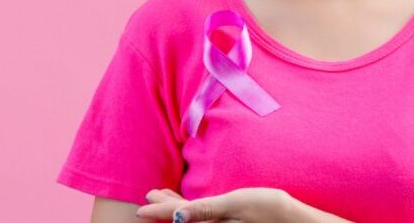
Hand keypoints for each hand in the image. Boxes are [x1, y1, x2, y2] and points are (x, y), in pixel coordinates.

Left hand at [137, 187, 291, 221]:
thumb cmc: (270, 210)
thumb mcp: (235, 205)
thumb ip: (205, 210)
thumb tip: (177, 217)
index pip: (179, 217)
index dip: (159, 211)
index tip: (143, 205)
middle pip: (183, 219)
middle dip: (166, 207)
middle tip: (151, 193)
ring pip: (193, 219)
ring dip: (177, 207)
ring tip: (164, 194)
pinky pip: (206, 219)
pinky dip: (193, 211)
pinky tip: (189, 205)